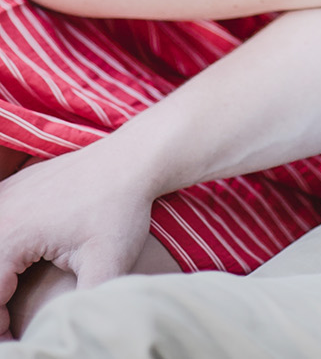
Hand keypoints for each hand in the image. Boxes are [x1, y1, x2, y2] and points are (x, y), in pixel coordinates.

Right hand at [0, 141, 152, 339]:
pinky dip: (3, 247)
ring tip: (14, 298)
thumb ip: (83, 304)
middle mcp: (5, 208)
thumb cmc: (120, 209)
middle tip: (12, 322)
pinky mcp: (19, 185)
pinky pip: (0, 222)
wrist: (133, 160)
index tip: (16, 335)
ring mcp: (9, 193)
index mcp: (15, 231)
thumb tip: (72, 329)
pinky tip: (19, 265)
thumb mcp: (107, 264)